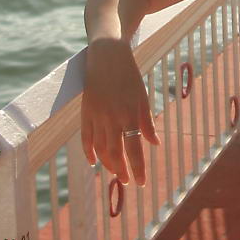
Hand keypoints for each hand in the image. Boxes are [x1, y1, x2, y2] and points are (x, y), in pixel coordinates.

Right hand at [81, 38, 159, 185]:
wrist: (107, 56)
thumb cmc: (129, 76)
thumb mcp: (143, 97)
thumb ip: (147, 122)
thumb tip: (155, 144)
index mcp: (130, 114)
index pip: (134, 149)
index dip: (138, 167)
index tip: (141, 182)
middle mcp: (112, 118)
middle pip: (116, 153)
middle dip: (122, 171)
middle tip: (127, 182)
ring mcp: (96, 115)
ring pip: (100, 148)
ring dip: (107, 164)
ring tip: (115, 173)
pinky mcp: (85, 112)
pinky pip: (85, 137)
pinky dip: (88, 152)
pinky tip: (93, 163)